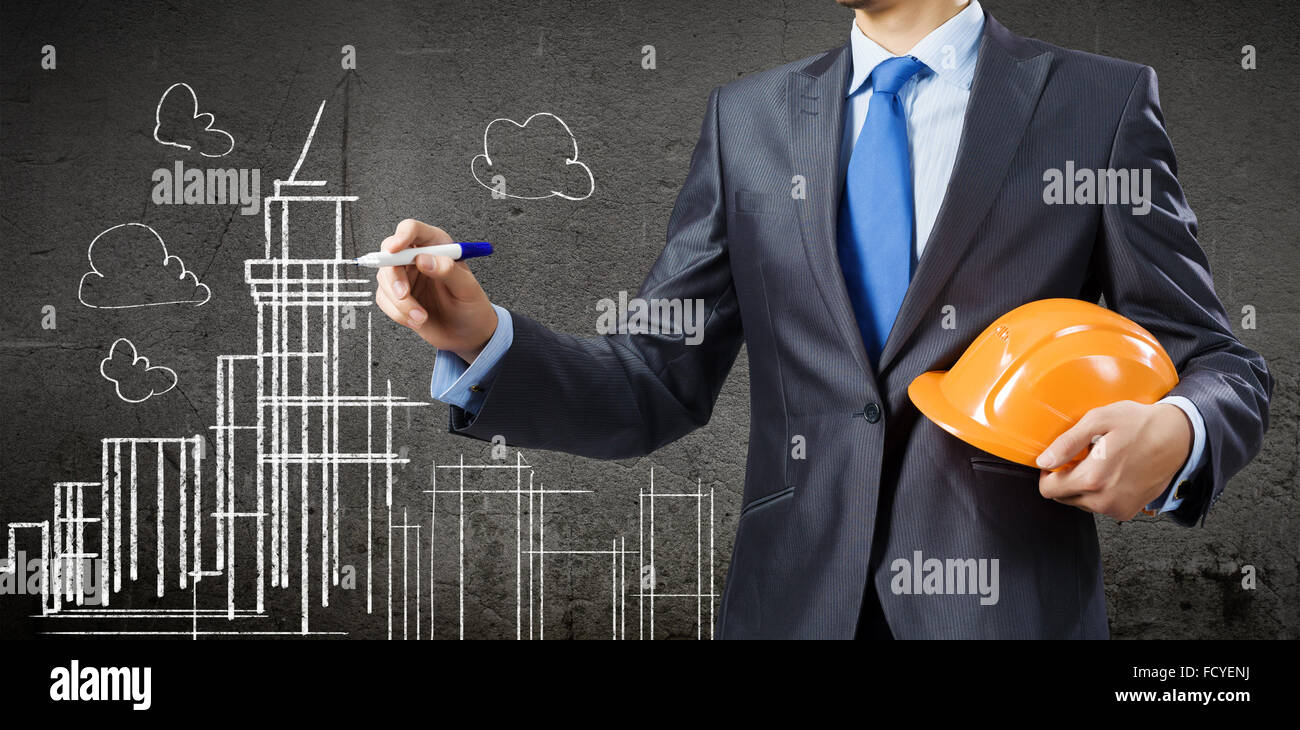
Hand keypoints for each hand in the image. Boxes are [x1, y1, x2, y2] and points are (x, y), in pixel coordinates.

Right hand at [373, 219, 498, 361]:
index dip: (401, 237)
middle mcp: (417, 257)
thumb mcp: (467, 289)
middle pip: (389, 253)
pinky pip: (384, 299)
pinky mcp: (396, 295)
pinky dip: (398, 313)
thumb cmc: (472, 306)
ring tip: (421, 317)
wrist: (467, 334)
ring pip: (384, 279)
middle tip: (404, 295)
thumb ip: (448, 271)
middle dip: (393, 277)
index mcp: (437, 245)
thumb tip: (424, 259)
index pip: (412, 229)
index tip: (395, 250)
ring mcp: (405, 276)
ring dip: (400, 302)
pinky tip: (417, 320)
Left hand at [1036, 400, 1192, 520]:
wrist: (1178, 437)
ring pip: (1081, 502)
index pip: (1049, 489)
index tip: (1058, 460)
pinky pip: (1099, 506)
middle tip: (1084, 457)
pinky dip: (1100, 492)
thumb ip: (1066, 443)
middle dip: (1066, 478)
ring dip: (1084, 485)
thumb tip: (1044, 461)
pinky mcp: (1128, 511)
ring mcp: (1117, 509)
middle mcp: (1104, 501)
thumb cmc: (1140, 424)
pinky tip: (1113, 472)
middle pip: (1063, 497)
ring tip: (1102, 462)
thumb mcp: (1098, 420)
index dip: (1048, 472)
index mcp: (1093, 479)